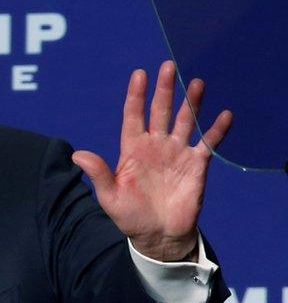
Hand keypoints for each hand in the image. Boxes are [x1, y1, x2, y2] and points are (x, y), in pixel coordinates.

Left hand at [71, 60, 231, 260]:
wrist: (157, 236)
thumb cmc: (129, 216)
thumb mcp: (109, 196)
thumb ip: (98, 173)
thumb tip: (77, 154)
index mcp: (132, 150)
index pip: (134, 116)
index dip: (136, 95)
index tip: (139, 73)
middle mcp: (155, 146)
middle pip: (160, 111)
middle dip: (164, 89)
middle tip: (169, 66)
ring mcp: (177, 153)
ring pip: (185, 121)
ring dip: (191, 102)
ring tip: (197, 82)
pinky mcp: (196, 166)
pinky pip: (208, 143)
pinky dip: (216, 130)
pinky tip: (225, 114)